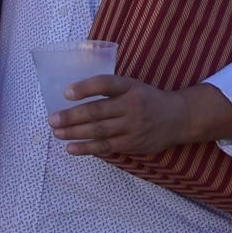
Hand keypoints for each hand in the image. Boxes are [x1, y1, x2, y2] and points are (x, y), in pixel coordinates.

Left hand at [51, 75, 194, 155]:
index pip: (105, 84)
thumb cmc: (148, 99)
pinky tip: (71, 148)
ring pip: (99, 131)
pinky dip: (87, 148)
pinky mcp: (133, 144)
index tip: (66, 92)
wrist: (178, 118)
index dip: (85, 88)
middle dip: (72, 116)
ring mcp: (132, 126)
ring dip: (75, 133)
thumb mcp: (133, 86)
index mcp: (130, 86)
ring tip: (57, 133)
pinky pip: (106, 146)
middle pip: (97, 111)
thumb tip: (74, 95)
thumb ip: (110, 89)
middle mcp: (131, 105)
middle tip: (53, 120)